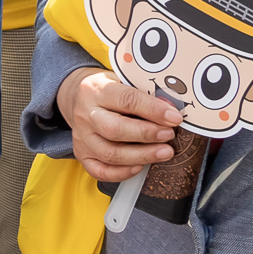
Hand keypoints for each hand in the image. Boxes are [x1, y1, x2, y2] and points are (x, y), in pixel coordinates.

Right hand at [56, 68, 183, 182]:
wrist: (77, 97)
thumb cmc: (108, 90)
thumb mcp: (122, 80)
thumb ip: (144, 93)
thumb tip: (171, 109)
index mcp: (96, 90)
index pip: (126, 99)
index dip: (153, 109)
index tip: (174, 117)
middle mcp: (85, 114)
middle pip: (115, 129)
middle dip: (147, 134)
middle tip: (169, 135)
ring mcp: (81, 136)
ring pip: (110, 154)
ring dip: (141, 156)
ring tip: (164, 152)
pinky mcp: (81, 154)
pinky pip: (100, 171)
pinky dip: (122, 173)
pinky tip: (140, 167)